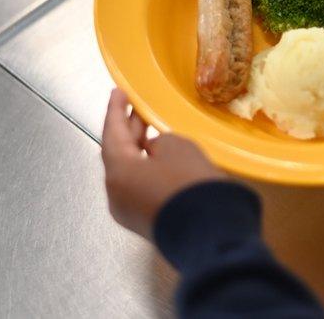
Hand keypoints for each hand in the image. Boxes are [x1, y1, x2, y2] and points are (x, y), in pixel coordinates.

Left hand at [101, 89, 225, 238]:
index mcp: (118, 172)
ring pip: (131, 173)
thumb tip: (155, 151)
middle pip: (119, 155)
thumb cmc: (190, 183)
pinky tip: (162, 160)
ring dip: (140, 151)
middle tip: (139, 109)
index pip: (112, 133)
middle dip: (130, 131)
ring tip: (152, 131)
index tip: (118, 91)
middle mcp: (116, 194)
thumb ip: (160, 142)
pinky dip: (148, 170)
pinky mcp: (148, 222)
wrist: (211, 232)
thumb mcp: (177, 147)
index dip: (115, 109)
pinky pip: (142, 188)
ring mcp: (130, 212)